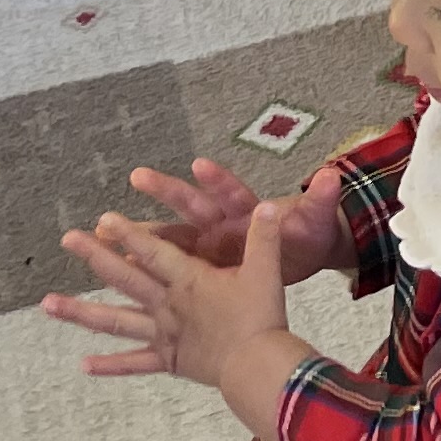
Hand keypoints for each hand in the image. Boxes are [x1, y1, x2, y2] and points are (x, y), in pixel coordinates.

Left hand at [42, 200, 314, 440]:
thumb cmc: (261, 318)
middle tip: (68, 239)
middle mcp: (167, 304)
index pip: (154, 251)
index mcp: (189, 280)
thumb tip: (270, 206)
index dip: (129, 234)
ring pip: (115, 321)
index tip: (104, 218)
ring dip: (79, 312)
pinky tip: (84, 365)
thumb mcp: (266, 273)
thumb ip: (264, 238)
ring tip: (47, 305)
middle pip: (125, 278)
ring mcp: (163, 334)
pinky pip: (134, 363)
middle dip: (96, 257)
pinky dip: (110, 366)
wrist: (257, 366)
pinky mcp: (168, 360)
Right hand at [106, 156, 345, 285]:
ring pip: (170, 238)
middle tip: (138, 175)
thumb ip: (321, 201)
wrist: (301, 253)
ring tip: (105, 229)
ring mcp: (207, 246)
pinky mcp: (201, 271)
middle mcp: (221, 224)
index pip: (232, 192)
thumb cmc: (306, 233)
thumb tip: (334, 174)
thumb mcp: (316, 221)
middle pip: (191, 206)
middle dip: (166, 191)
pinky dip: (146, 272)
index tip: (200, 165)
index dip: (218, 180)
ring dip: (141, 234)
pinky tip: (117, 275)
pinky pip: (169, 270)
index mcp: (247, 210)